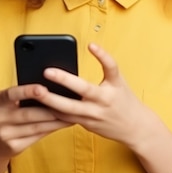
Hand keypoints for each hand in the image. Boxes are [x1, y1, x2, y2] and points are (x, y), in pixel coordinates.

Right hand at [0, 83, 70, 172]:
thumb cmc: (6, 113)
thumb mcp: (6, 103)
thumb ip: (22, 96)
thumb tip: (51, 88)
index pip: (12, 94)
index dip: (27, 91)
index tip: (44, 88)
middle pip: (28, 114)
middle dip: (50, 109)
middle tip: (69, 103)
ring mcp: (5, 135)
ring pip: (36, 127)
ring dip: (56, 121)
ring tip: (72, 115)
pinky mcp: (13, 147)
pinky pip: (36, 137)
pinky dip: (51, 130)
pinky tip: (62, 125)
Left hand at [41, 43, 171, 172]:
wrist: (136, 127)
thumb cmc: (124, 99)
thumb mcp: (119, 81)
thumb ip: (104, 68)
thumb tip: (86, 50)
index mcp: (114, 86)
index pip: (110, 67)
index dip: (102, 56)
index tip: (91, 44)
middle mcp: (104, 100)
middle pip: (83, 90)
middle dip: (64, 81)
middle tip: (46, 72)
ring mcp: (94, 115)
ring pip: (69, 109)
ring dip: (51, 101)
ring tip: (35, 91)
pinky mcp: (86, 125)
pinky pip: (66, 118)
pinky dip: (53, 111)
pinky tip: (39, 105)